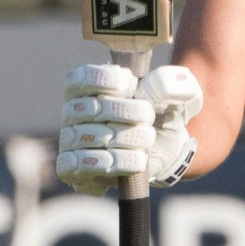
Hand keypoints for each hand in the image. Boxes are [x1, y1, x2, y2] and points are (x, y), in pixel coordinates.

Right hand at [57, 64, 200, 194]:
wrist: (166, 151)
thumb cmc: (161, 115)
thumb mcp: (174, 96)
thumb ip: (170, 85)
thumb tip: (159, 85)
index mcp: (90, 86)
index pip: (81, 78)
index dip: (103, 79)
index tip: (131, 85)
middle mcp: (73, 111)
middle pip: (90, 107)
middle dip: (124, 111)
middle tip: (148, 116)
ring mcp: (70, 140)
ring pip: (87, 136)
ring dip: (123, 138)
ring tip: (147, 139)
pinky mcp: (72, 168)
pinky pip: (78, 164)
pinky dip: (108, 162)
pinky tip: (135, 160)